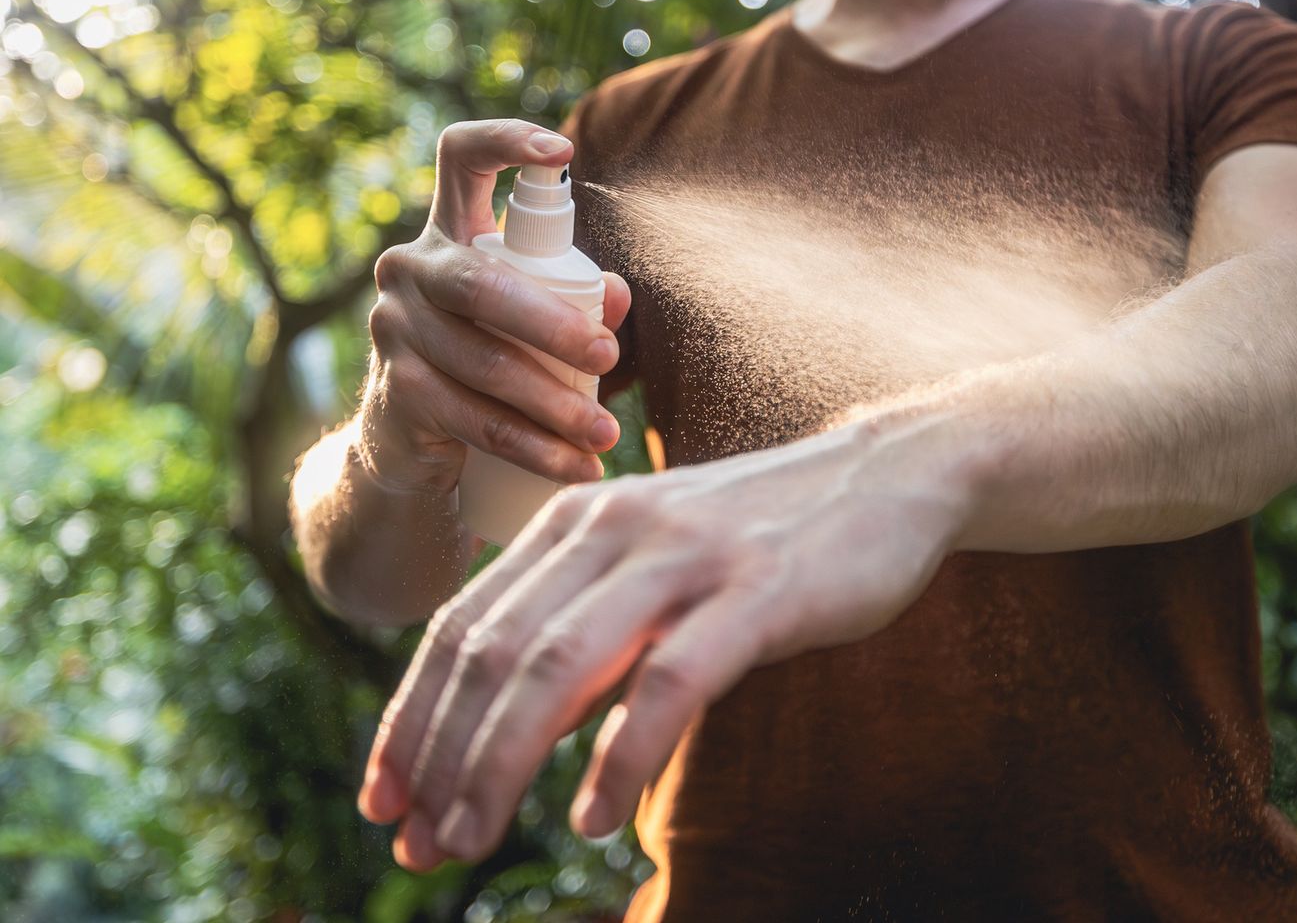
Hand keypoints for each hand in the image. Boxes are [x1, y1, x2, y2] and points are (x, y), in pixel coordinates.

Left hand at [355, 418, 969, 869]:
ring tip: (470, 839)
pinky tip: (595, 815)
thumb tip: (513, 731)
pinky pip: (671, 681)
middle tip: (416, 845)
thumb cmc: (766, 536)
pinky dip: (622, 755)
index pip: (463, 625)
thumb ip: (586, 635)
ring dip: (500, 763)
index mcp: (579, 520)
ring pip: (558, 666)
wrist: (891, 474)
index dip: (410, 718)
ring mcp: (686, 555)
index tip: (383, 800)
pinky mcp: (757, 590)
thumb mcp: (655, 570)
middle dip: (440, 756)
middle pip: (493, 652)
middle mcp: (615, 527)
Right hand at [359, 119, 631, 494]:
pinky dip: (532, 450)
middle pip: (483, 285)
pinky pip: (473, 422)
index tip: (563, 150)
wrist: (411, 441)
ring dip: (555, 408)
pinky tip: (575, 467)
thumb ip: (579, 298)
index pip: (459, 157)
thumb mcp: (532, 321)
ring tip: (606, 436)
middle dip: (553, 326)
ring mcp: (394, 330)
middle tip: (610, 360)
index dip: (505, 141)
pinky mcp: (396, 392)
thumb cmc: (490, 357)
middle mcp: (411, 269)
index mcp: (450, 232)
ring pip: (485, 366)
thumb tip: (620, 296)